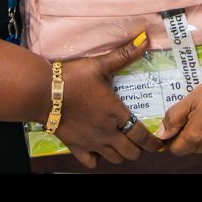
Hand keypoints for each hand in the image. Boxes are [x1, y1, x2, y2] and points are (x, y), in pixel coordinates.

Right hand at [51, 33, 161, 169]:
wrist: (42, 93)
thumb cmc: (73, 78)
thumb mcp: (100, 65)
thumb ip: (124, 54)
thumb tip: (145, 38)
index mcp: (116, 114)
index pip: (141, 135)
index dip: (153, 143)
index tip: (158, 144)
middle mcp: (107, 133)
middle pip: (131, 152)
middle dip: (139, 149)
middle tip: (139, 142)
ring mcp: (91, 142)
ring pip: (115, 159)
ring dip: (121, 154)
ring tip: (122, 145)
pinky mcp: (76, 147)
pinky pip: (91, 163)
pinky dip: (98, 160)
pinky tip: (98, 150)